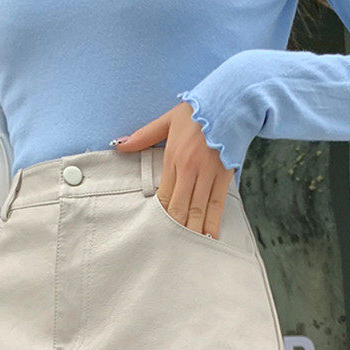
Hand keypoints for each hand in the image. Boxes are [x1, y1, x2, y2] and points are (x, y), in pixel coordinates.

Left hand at [112, 101, 233, 238]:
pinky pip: (218, 203)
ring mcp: (209, 174)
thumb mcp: (168, 120)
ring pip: (199, 209)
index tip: (156, 230)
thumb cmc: (198, 110)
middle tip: (169, 248)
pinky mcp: (225, 175)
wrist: (231, 100)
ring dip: (194, 230)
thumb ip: (144, 136)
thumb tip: (119, 145)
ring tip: (189, 248)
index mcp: (173, 157)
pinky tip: (211, 236)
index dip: (161, 214)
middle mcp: (190, 169)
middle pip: (180, 207)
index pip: (164, 194)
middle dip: (175, 228)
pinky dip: (214, 221)